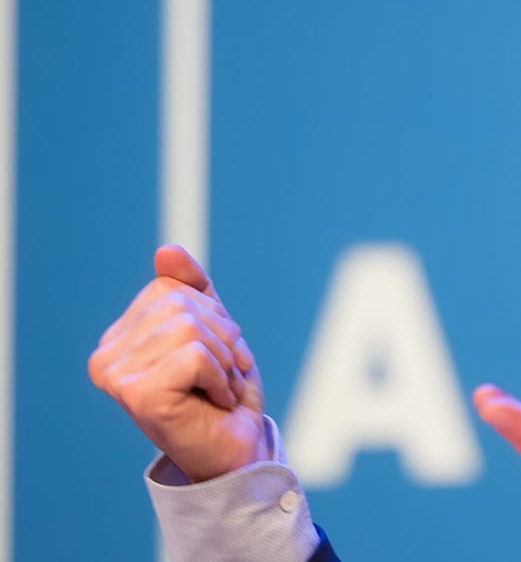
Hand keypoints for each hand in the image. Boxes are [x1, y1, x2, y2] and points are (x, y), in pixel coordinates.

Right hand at [89, 245, 268, 481]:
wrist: (236, 449)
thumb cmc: (222, 391)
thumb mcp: (213, 329)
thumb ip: (192, 289)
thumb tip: (166, 250)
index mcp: (118, 337)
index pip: (170, 288)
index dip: (211, 315)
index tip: (217, 354)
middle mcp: (105, 357)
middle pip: (181, 305)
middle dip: (223, 337)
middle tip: (224, 374)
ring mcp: (117, 378)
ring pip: (190, 328)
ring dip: (225, 360)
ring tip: (221, 388)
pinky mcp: (139, 395)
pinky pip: (196, 354)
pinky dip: (221, 376)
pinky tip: (216, 400)